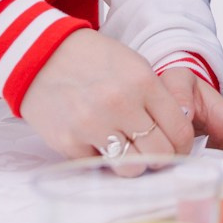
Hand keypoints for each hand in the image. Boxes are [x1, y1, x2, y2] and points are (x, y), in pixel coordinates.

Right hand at [19, 29, 197, 158]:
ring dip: (131, 162)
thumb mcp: (134, 66)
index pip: (180, 130)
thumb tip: (178, 135)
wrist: (40, 53)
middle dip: (160, 157)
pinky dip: (99, 157)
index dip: (182, 145)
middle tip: (151, 151)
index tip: (176, 148)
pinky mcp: (68, 142)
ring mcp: (92, 125)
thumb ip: (158, 98)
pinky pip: (98, 165)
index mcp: (143, 83)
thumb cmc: (92, 60)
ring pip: (132, 168)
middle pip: (160, 154)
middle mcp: (120, 105)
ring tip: (123, 148)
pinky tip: (93, 139)